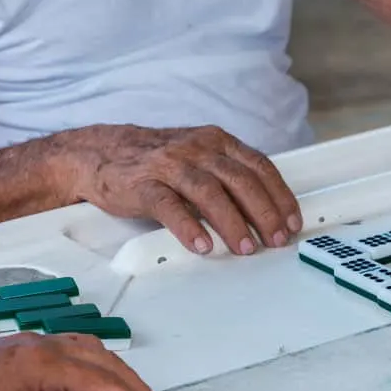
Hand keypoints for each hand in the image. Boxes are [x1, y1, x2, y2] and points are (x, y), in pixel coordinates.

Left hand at [0, 334, 159, 390]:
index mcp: (40, 365)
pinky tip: (93, 382)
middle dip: (132, 388)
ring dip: (115, 374)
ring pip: (91, 350)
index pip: (102, 381)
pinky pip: (73, 348)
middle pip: (104, 360)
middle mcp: (39, 347)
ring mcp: (30, 344)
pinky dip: (94, 365)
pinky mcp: (21, 349)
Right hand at [61, 124, 301, 255]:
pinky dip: (188, 226)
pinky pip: (169, 206)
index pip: (259, 167)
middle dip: (263, 213)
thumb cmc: (158, 161)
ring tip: (245, 247)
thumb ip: (231, 176)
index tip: (292, 222)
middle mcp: (196, 149)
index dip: (280, 196)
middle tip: (275, 240)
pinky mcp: (142, 184)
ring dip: (232, 222)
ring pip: (208, 192)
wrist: (97, 153)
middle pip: (240, 180)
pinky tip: (202, 245)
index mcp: (216, 142)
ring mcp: (169, 165)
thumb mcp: (200, 157)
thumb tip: (269, 211)